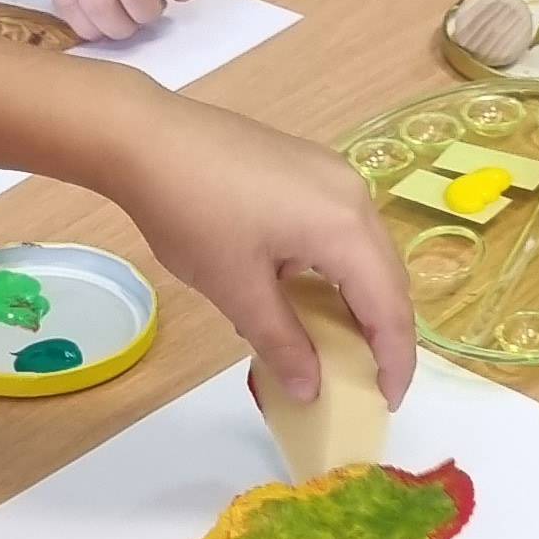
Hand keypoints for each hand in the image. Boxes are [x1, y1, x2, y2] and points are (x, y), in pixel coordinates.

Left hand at [122, 97, 414, 409]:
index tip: (386, 401)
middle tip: (368, 381)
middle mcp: (354, 195)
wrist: (144, 137)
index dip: (394, 359)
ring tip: (340, 345)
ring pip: (365, 251)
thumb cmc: (191, 214)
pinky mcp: (310, 167)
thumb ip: (282, 342)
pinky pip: (342, 228)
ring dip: (360, 299)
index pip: (390, 306)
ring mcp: (333, 175)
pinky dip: (338, 269)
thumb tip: (312, 389)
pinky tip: (309, 294)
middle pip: (388, 276)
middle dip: (384, 333)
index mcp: (345, 228)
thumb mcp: (236, 289)